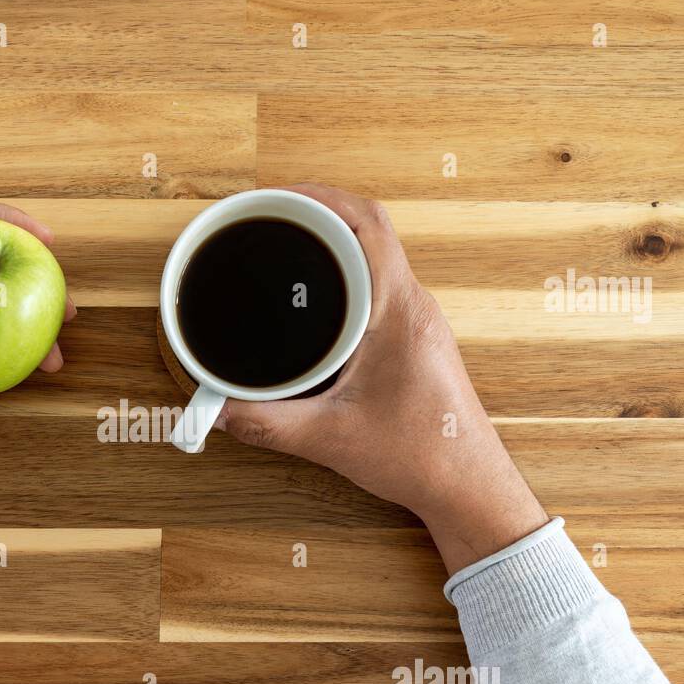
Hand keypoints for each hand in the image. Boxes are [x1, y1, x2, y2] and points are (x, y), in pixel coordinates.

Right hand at [219, 184, 545, 574]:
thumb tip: (215, 411)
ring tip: (286, 249)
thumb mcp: (329, 438)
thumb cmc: (421, 456)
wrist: (468, 486)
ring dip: (334, 247)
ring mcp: (418, 322)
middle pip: (368, 232)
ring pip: (375, 260)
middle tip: (270, 219)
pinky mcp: (414, 341)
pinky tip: (314, 300)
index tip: (279, 197)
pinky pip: (378, 288)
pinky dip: (345, 278)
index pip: (367, 225)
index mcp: (399, 311)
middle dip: (317, 215)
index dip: (322, 197)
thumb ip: (265, 424)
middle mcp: (414, 306)